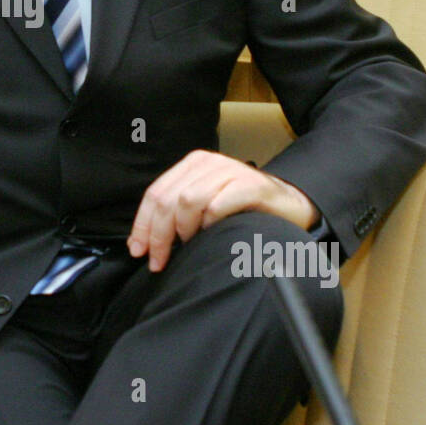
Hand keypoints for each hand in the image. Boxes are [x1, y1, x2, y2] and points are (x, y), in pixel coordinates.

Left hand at [128, 150, 318, 271]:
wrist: (288, 204)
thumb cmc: (243, 208)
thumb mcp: (204, 204)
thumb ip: (177, 213)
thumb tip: (145, 241)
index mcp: (192, 165)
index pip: (155, 193)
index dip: (142, 224)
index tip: (138, 251)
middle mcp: (208, 164)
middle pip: (167, 199)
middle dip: (158, 234)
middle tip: (158, 260)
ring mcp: (230, 171)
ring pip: (187, 200)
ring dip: (183, 229)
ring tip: (190, 244)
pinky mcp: (250, 185)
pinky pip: (217, 206)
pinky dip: (209, 224)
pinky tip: (212, 233)